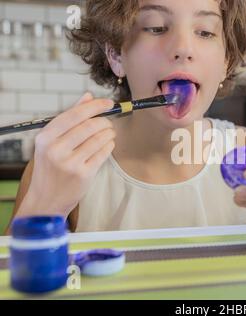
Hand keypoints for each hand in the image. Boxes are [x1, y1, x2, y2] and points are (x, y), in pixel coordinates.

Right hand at [18, 92, 115, 217]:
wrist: (46, 199)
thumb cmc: (50, 167)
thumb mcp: (51, 142)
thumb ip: (70, 118)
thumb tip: (88, 96)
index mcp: (45, 137)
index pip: (74, 115)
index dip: (95, 106)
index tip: (108, 103)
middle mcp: (55, 149)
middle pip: (89, 126)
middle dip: (104, 121)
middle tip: (109, 122)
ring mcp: (70, 163)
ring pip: (99, 139)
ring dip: (109, 133)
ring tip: (110, 132)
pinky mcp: (83, 174)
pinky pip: (103, 153)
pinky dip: (109, 145)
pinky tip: (108, 144)